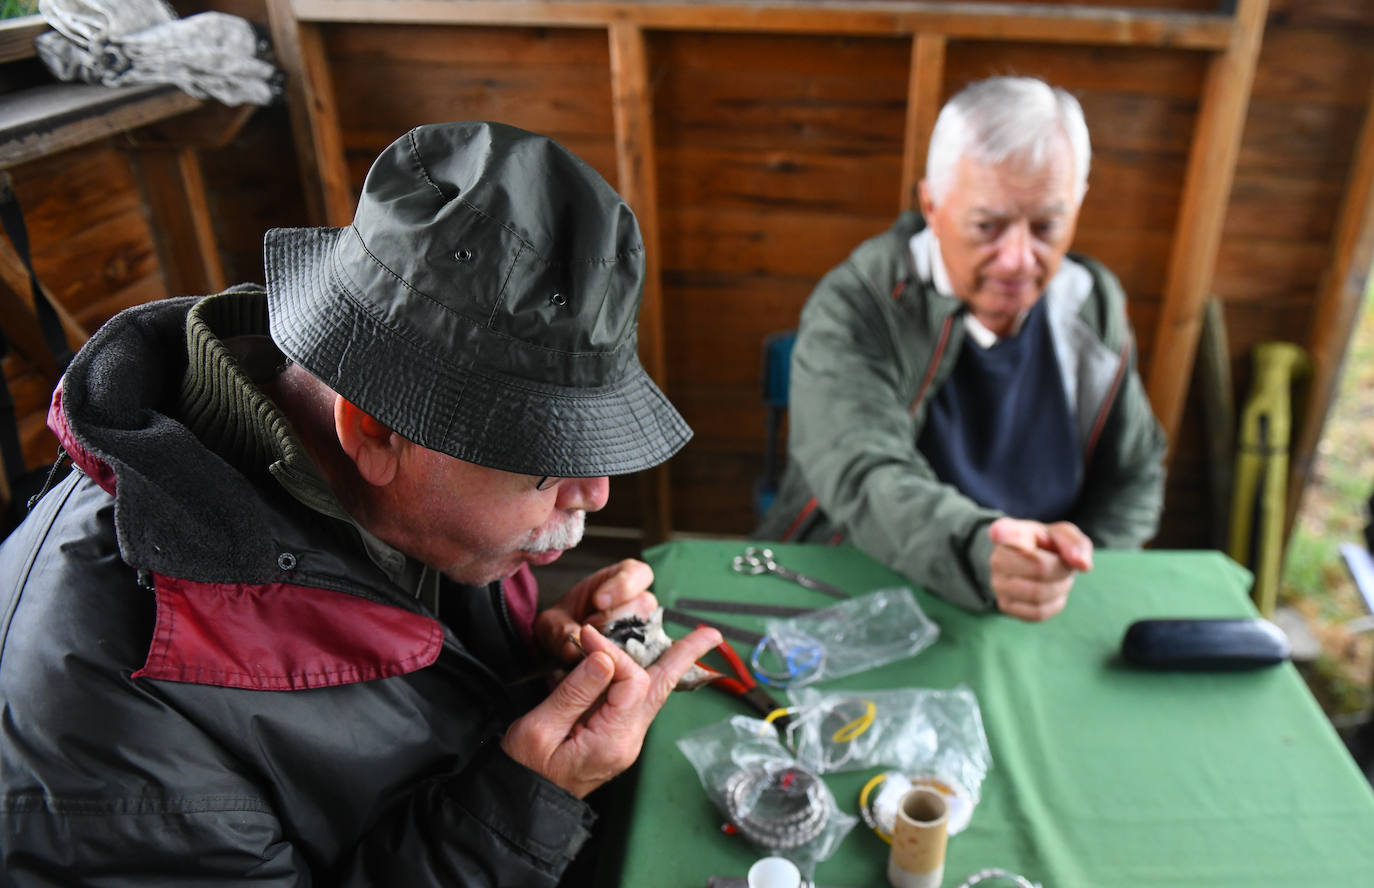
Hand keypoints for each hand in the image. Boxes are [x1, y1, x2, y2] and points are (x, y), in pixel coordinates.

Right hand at [501, 622, 721, 797]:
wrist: (524, 805)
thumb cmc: (525, 771)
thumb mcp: (539, 729)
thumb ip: (574, 692)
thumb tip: (604, 658)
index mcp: (612, 740)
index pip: (632, 681)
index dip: (613, 653)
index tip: (586, 636)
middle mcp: (628, 741)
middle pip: (662, 689)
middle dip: (685, 657)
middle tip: (710, 635)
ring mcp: (625, 740)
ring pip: (653, 694)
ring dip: (671, 664)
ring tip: (695, 640)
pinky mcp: (616, 736)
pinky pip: (636, 701)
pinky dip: (646, 676)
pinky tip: (653, 661)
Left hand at [533, 558, 659, 663]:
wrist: (562, 650)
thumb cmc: (561, 626)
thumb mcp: (551, 625)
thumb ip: (561, 632)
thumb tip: (575, 649)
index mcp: (620, 580)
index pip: (638, 573)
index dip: (623, 585)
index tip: (598, 601)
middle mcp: (638, 603)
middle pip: (644, 604)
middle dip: (613, 617)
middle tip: (588, 627)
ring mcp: (645, 628)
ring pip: (646, 629)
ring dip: (617, 638)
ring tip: (593, 644)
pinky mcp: (646, 652)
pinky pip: (646, 654)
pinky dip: (625, 658)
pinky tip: (606, 660)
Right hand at [987, 517, 1093, 621]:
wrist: (1035, 564)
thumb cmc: (1049, 546)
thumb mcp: (1064, 535)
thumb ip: (1076, 544)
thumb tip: (1083, 565)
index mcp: (1010, 531)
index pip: (1002, 532)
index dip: (1002, 533)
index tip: (997, 533)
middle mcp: (997, 557)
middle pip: (1039, 567)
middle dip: (1062, 569)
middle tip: (1063, 565)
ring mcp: (998, 584)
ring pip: (1039, 593)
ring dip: (1060, 587)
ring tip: (1058, 578)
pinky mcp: (1004, 605)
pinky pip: (1038, 612)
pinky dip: (1054, 604)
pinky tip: (1052, 592)